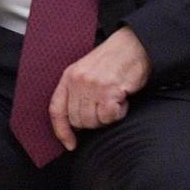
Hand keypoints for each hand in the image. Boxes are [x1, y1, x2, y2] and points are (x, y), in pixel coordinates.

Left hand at [47, 26, 151, 151]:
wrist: (132, 46)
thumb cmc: (111, 61)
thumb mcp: (85, 71)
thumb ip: (77, 92)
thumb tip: (75, 122)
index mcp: (68, 77)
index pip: (56, 110)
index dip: (61, 131)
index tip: (69, 144)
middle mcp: (77, 82)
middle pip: (77, 121)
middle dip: (93, 121)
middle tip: (105, 108)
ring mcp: (92, 87)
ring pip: (94, 122)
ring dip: (106, 117)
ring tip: (113, 100)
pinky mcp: (109, 91)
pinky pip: (110, 117)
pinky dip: (119, 113)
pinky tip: (122, 99)